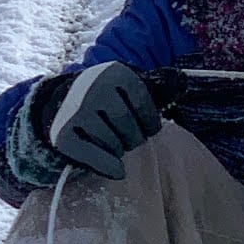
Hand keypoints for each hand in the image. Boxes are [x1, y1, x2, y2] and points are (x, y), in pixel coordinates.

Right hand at [37, 62, 161, 178]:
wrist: (61, 102)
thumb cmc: (106, 96)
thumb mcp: (130, 85)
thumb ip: (159, 86)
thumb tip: (183, 82)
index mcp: (115, 73)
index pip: (144, 104)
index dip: (150, 122)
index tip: (147, 127)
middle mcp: (94, 89)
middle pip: (129, 127)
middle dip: (133, 137)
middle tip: (126, 136)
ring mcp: (77, 112)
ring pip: (114, 143)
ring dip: (118, 148)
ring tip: (113, 142)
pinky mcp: (64, 134)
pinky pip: (95, 158)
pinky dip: (108, 166)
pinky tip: (116, 170)